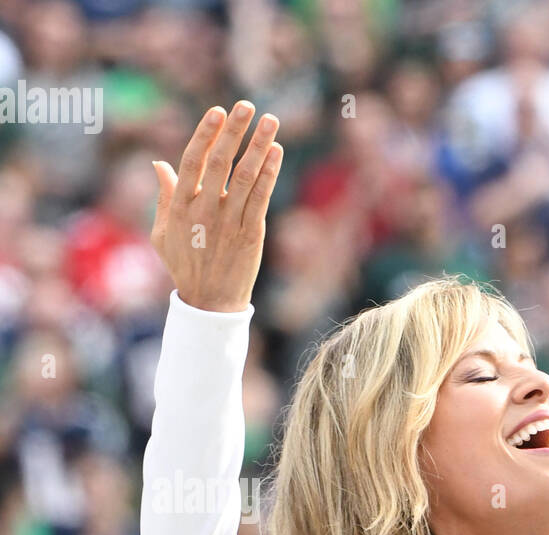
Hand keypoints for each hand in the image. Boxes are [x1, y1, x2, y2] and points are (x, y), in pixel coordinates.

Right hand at [150, 101, 281, 312]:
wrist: (210, 303)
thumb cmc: (184, 265)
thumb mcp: (162, 232)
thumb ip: (164, 197)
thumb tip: (159, 164)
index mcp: (180, 206)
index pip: (193, 161)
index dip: (206, 134)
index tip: (218, 111)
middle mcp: (205, 210)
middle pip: (220, 162)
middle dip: (235, 131)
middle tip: (247, 106)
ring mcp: (229, 222)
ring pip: (246, 177)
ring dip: (259, 146)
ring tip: (271, 121)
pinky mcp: (250, 234)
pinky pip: (261, 198)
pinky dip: (270, 173)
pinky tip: (276, 152)